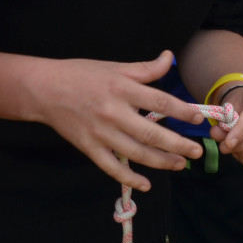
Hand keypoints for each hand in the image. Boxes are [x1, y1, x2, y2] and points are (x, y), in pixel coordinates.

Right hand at [25, 51, 204, 191]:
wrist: (44, 89)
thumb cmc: (81, 75)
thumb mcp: (114, 67)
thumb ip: (144, 68)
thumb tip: (169, 58)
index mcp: (121, 88)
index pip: (159, 102)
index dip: (182, 112)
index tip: (198, 120)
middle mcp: (113, 112)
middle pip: (152, 133)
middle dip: (178, 145)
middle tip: (197, 152)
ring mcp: (101, 133)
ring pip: (137, 153)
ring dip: (161, 162)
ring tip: (180, 165)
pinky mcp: (89, 147)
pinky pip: (112, 167)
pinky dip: (130, 178)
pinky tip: (146, 184)